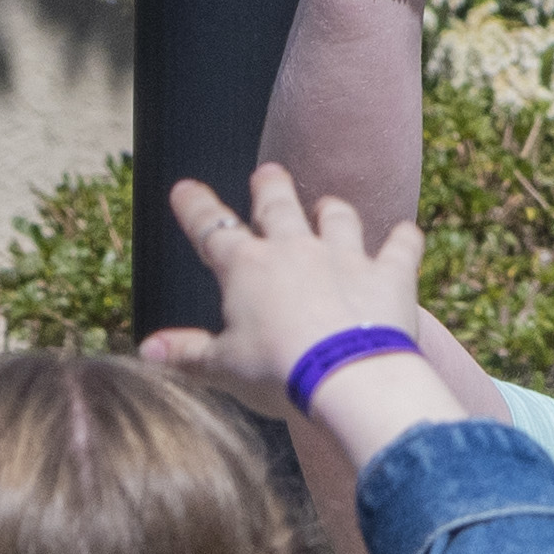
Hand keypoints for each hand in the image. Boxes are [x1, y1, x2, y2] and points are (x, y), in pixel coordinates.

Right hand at [142, 165, 438, 436]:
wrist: (347, 380)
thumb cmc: (278, 375)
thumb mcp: (223, 368)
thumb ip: (187, 353)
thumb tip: (146, 350)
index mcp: (246, 268)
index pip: (211, 228)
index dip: (195, 207)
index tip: (184, 190)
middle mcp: (294, 250)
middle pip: (278, 204)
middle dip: (269, 186)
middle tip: (267, 173)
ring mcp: (344, 257)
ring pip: (337, 216)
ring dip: (331, 210)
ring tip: (328, 206)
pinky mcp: (389, 275)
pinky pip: (401, 246)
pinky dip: (404, 239)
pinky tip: (407, 233)